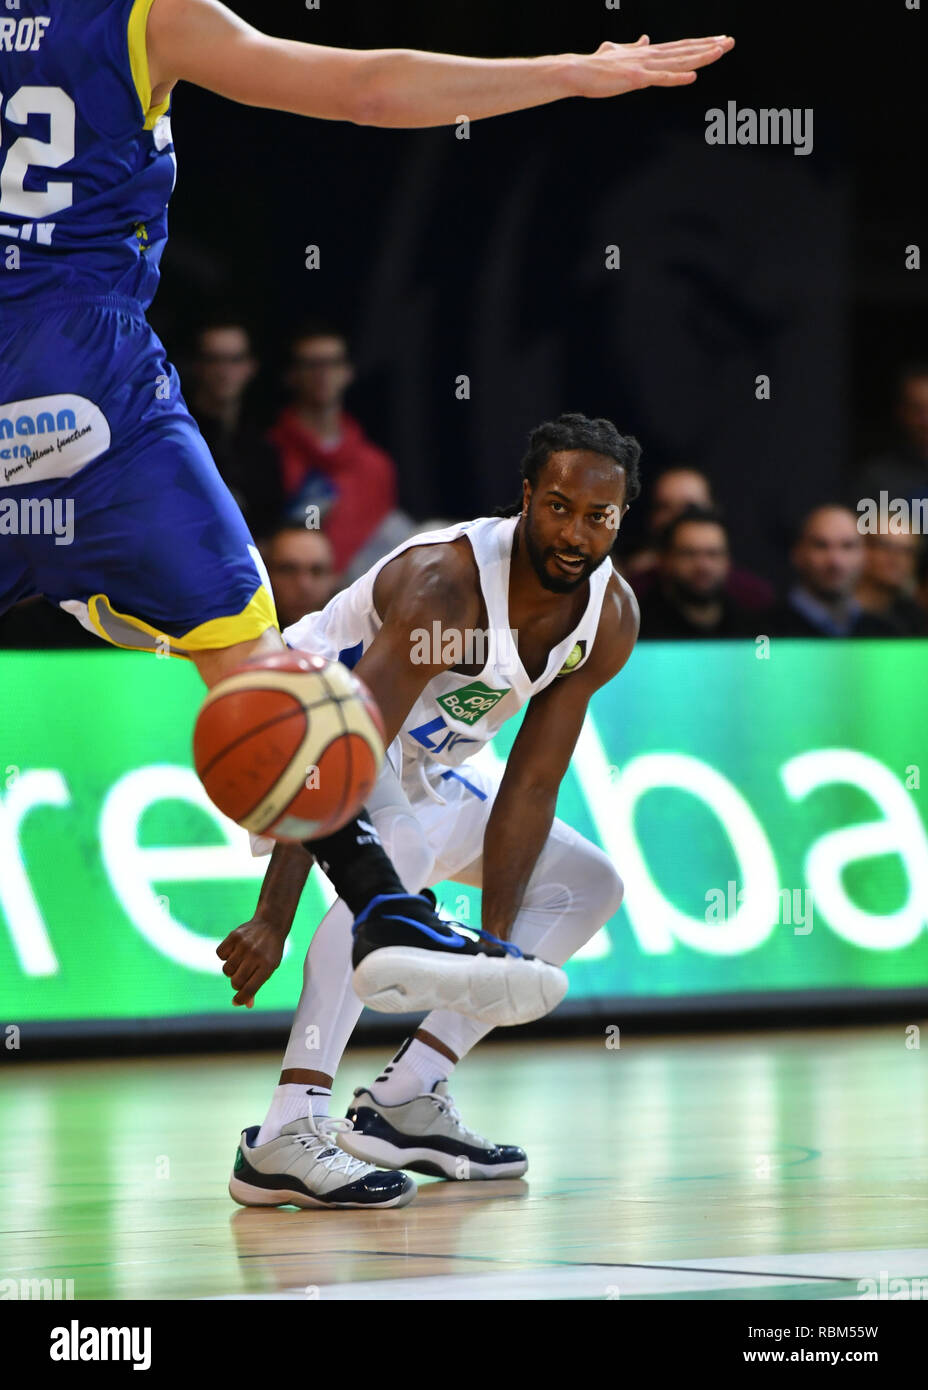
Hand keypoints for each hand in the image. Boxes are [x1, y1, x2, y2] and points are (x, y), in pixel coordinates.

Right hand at [216, 917, 286, 1006]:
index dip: (241, 999)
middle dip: (237, 984)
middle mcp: (256, 955)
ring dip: (231, 970)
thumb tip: (246, 1005)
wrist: (270, 924)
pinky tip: (234, 951)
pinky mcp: (234, 936)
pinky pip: (220, 954)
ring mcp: (244, 945)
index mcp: (267, 965)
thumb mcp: (269, 968)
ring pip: (226, 970)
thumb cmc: (269, 951)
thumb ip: (256, 985)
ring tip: (240, 962)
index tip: (236, 1001)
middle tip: (243, 975)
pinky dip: (225, 955)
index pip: (250, 989)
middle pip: (235, 982)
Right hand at [572, 34, 733, 98]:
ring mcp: (644, 67)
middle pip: (685, 51)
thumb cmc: (595, 66)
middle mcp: (650, 56)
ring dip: (700, 57)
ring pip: (678, 62)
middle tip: (731, 41)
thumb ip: (633, 46)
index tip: (718, 40)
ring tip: (720, 51)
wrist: (578, 71)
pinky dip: (677, 78)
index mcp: (648, 52)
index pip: (680, 46)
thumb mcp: (617, 51)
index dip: (700, 43)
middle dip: (709, 46)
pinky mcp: (636, 79)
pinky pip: (660, 79)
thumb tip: (645, 38)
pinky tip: (692, 77)